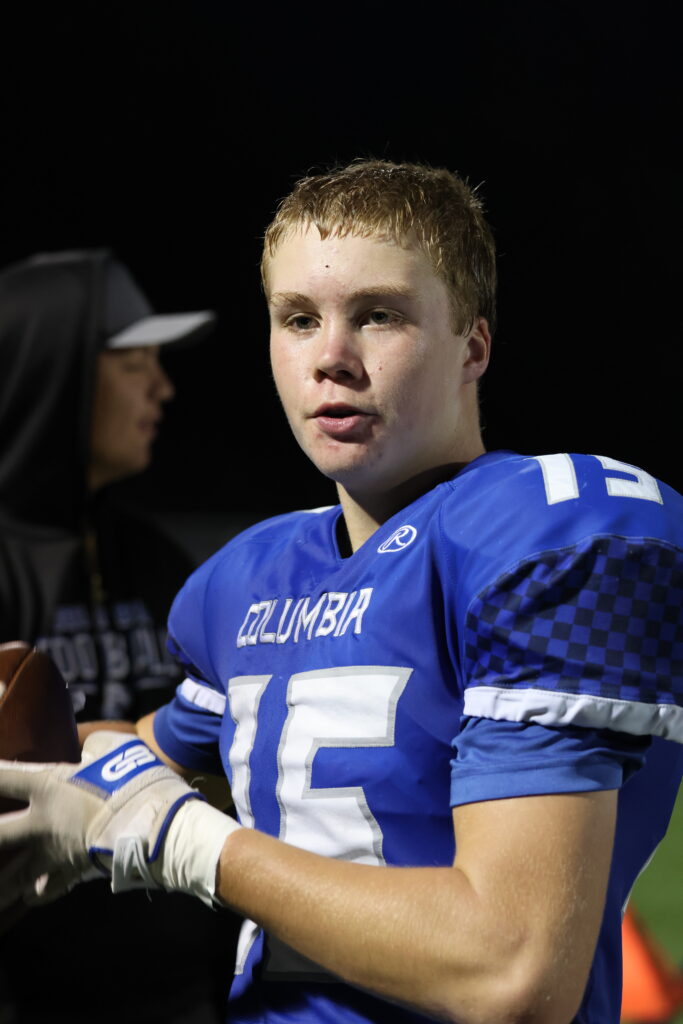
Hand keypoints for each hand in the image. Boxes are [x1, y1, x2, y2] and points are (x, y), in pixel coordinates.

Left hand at [0, 731, 239, 908]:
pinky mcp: (71, 875)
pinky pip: (42, 891)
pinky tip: (28, 895)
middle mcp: (42, 823)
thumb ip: (94, 747)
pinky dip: (34, 893)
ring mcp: (54, 854)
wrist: (157, 827)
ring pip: (10, 876)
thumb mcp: (116, 747)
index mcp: (49, 785)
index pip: (3, 776)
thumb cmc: (138, 781)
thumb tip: (88, 752)